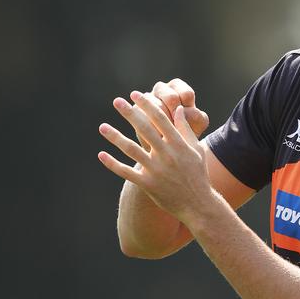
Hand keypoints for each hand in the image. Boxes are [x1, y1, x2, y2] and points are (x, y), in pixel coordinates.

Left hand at [99, 91, 210, 220]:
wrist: (198, 203)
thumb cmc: (198, 174)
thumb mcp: (196, 149)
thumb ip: (186, 129)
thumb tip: (179, 109)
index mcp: (179, 144)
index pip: (161, 118)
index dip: (148, 105)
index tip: (136, 94)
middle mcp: (167, 155)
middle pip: (145, 129)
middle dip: (130, 113)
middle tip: (117, 101)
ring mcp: (156, 170)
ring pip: (131, 150)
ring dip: (115, 137)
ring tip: (102, 127)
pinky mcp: (148, 184)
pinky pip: (126, 172)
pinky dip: (112, 164)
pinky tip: (101, 154)